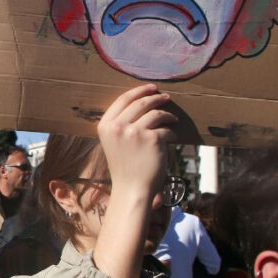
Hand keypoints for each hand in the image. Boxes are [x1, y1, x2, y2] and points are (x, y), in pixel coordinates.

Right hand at [91, 84, 176, 277]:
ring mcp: (134, 132)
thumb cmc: (125, 167)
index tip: (151, 88)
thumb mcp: (114, 142)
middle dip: (156, 98)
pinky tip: (173, 137)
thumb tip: (143, 102)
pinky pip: (166, 129)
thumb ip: (121, 123)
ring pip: (156, 113)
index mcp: (105, 125)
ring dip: (167, 114)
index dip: (139, 91)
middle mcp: (117, 126)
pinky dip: (171, 132)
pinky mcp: (152, 139)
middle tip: (166, 97)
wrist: (132, 189)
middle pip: (141, 103)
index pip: (123, 99)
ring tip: (172, 118)